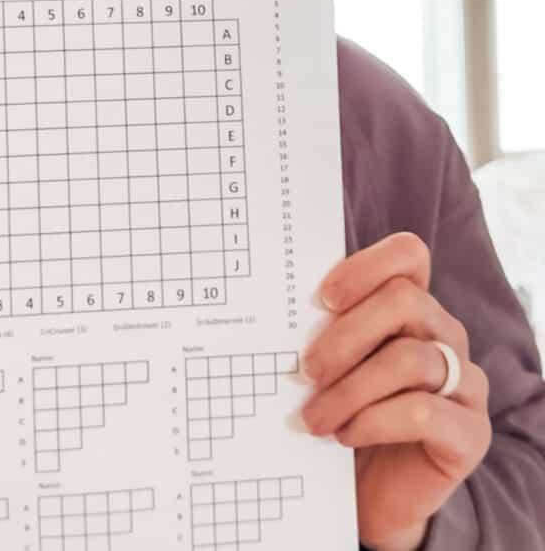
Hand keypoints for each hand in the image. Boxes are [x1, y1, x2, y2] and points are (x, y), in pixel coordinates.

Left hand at [300, 233, 490, 550]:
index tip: (321, 299)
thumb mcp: (332, 368)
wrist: (371, 496)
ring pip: (409, 359)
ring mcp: (465, 382)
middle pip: (405, 301)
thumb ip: (322, 333)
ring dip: (349, 389)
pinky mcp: (471, 432)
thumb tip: (281, 312)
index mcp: (414, 306)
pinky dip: (374, 421)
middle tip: (305, 370)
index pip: (408, 255)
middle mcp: (446, 334)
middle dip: (346, 335)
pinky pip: (423, 411)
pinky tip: (346, 435)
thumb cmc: (345, 415)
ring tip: (314, 418)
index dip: (366, 266)